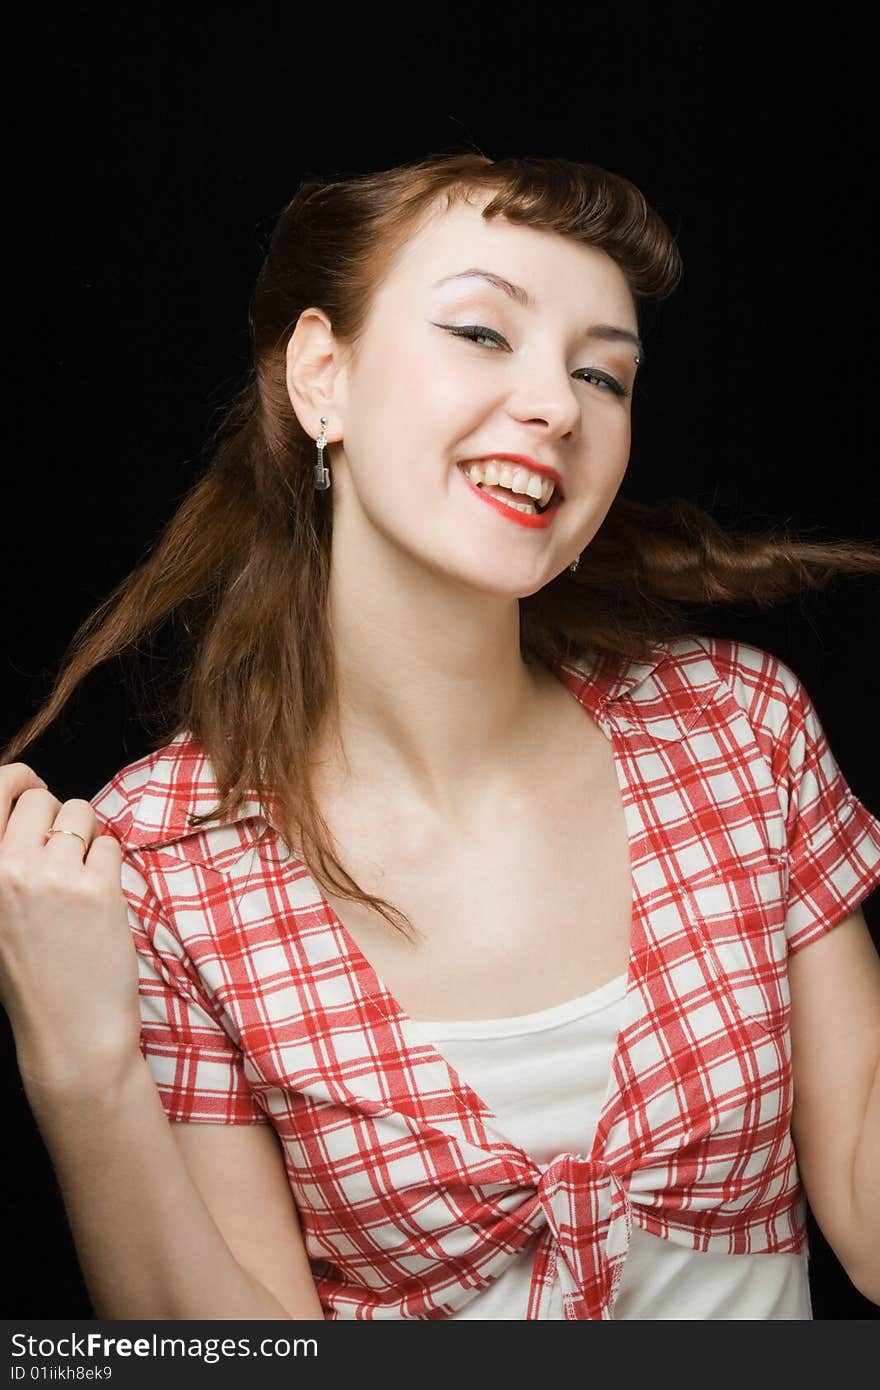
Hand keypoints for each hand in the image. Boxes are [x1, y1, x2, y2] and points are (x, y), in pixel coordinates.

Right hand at [0, 762, 142, 1097]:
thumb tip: (28, 804)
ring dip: (89, 838)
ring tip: (83, 881)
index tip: (32, 789)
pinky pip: (112, 845)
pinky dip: (111, 864)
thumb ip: (6, 865)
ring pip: (83, 814)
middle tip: (64, 855)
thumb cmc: (32, 977)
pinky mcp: (98, 888)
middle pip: (43, 798)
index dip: (19, 781)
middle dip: (58, 818)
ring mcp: (54, 877)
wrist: (68, 1032)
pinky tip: (101, 898)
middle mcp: (8, 869)